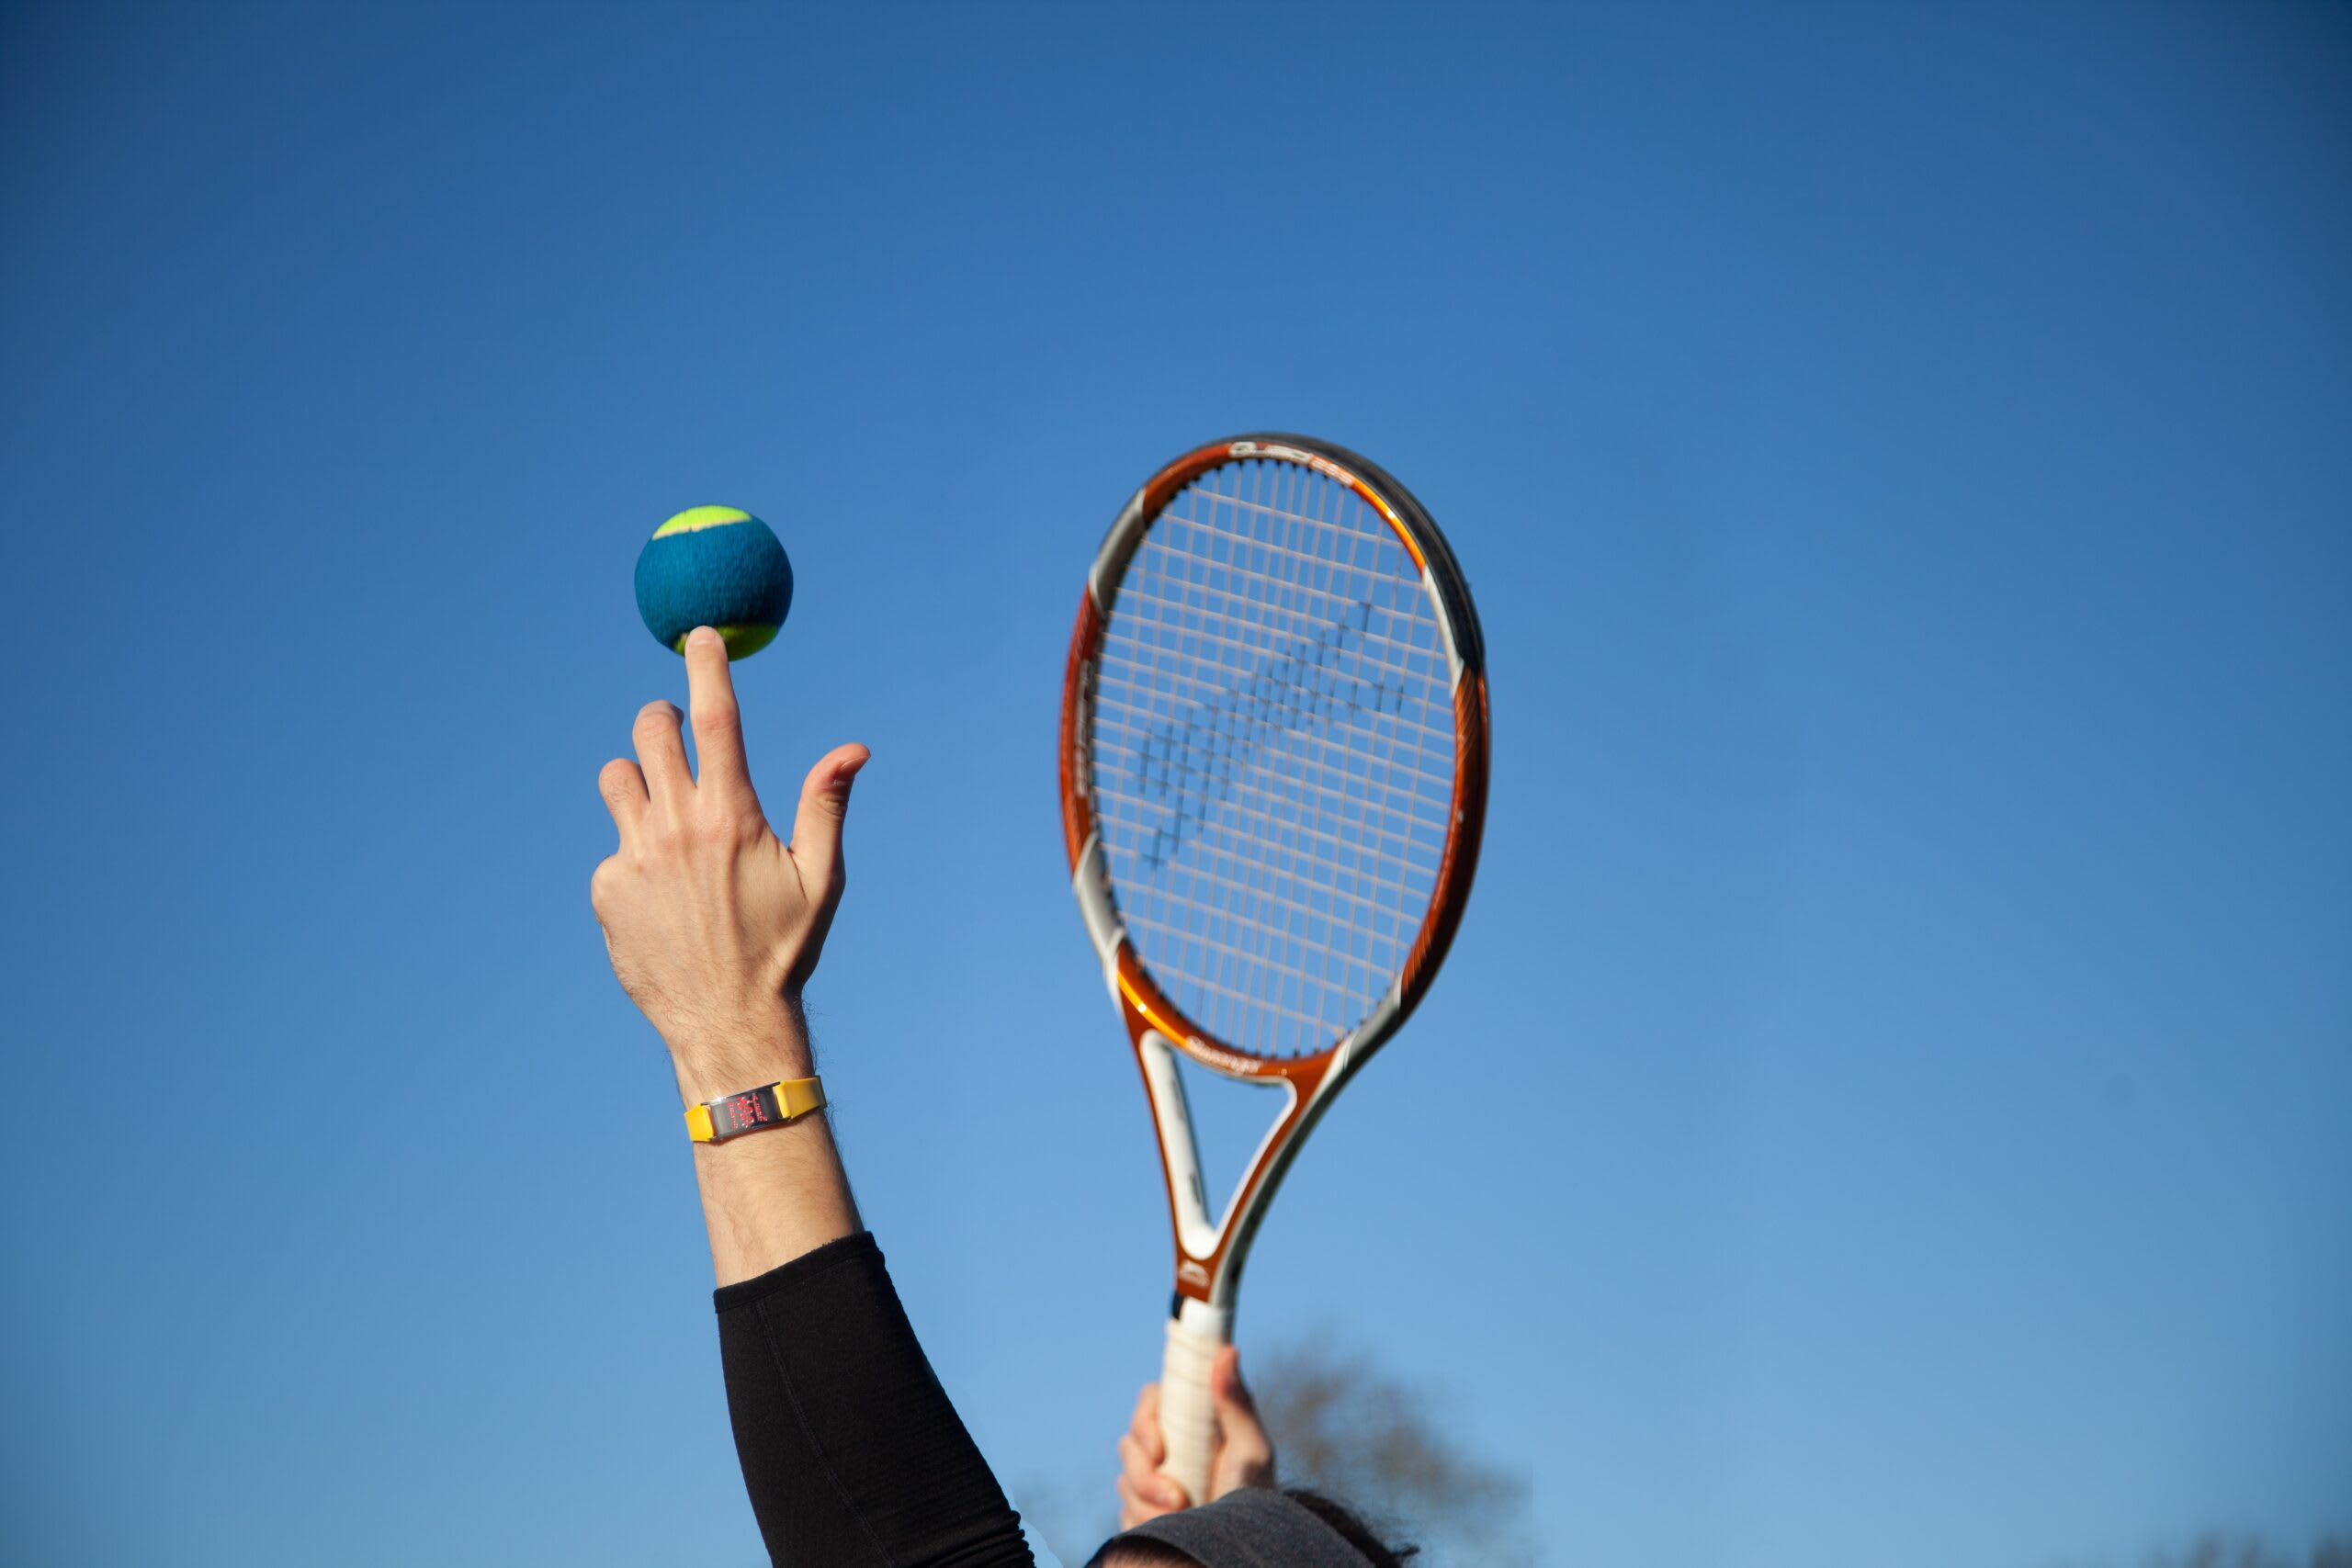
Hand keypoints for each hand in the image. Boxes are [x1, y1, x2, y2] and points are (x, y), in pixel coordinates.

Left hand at [591, 625, 868, 1100]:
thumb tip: (853, 749)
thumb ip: (826, 805)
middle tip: (677, 734)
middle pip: (650, 730)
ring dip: (640, 780)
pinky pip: (614, 846)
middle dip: (663, 719)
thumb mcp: (822, 878)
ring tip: (668, 817)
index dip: (707, 665)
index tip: (700, 634)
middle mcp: (677, 827)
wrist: (729, 1023)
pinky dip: (635, 855)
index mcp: (733, 816)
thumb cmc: (785, 949)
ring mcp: (634, 858)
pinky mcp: (606, 890)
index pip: (715, 717)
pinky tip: (664, 897)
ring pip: (617, 778)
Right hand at [1116, 1346, 1274, 1527]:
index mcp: (1188, 1422)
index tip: (1158, 1450)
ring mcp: (1149, 1480)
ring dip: (1149, 1504)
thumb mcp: (1251, 1449)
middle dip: (1146, 1477)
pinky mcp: (1140, 1511)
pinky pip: (1125, 1513)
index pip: (1150, 1402)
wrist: (1242, 1546)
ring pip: (1124, 1482)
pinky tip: (1172, 1529)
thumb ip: (1237, 1403)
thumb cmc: (1255, 1493)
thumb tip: (1227, 1351)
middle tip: (1178, 1499)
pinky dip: (1145, 1523)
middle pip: (1128, 1444)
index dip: (1145, 1422)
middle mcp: (1165, 1447)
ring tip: (1185, 1517)